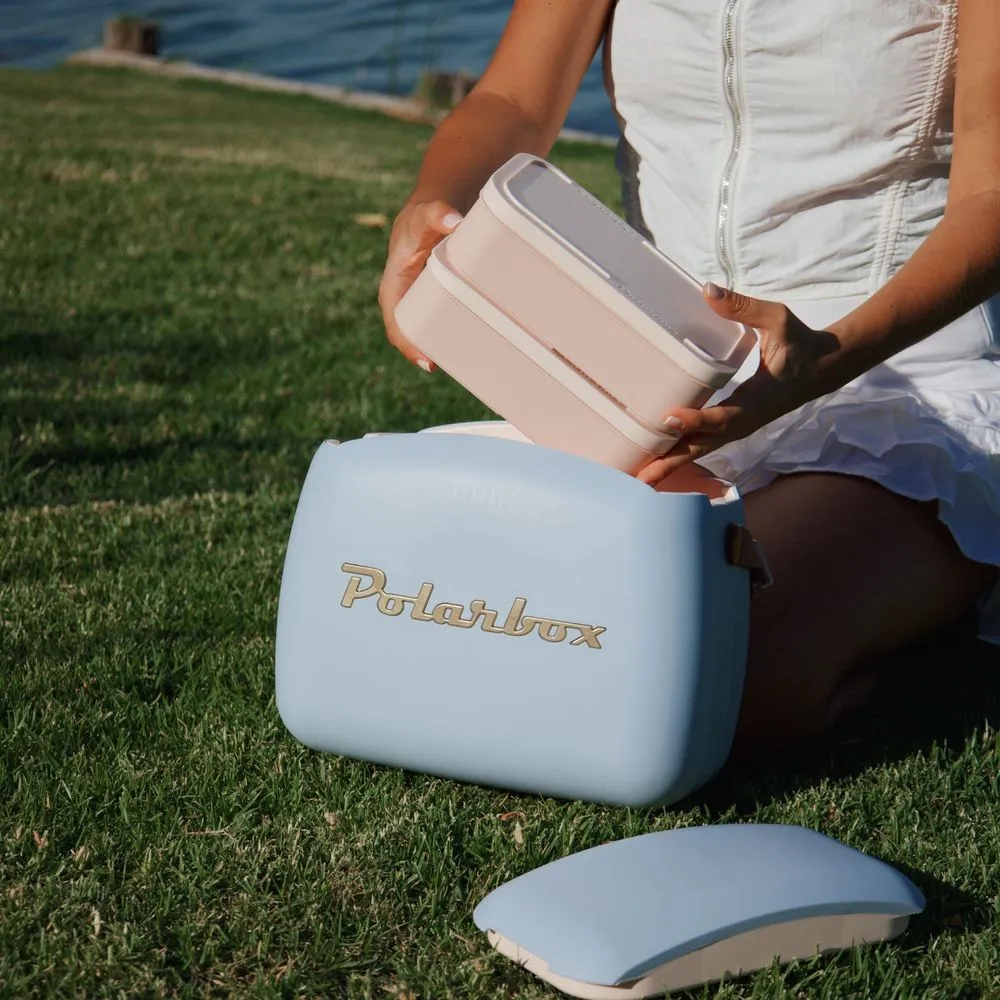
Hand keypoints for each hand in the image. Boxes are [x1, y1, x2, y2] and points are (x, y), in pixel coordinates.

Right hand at [378, 200, 462, 370]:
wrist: (434, 210)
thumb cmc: (424, 215)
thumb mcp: (426, 213)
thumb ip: (437, 214)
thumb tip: (453, 220)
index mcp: (395, 286)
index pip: (397, 323)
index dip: (409, 345)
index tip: (428, 361)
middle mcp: (405, 299)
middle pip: (412, 335)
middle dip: (427, 353)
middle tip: (452, 368)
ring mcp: (421, 302)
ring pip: (428, 332)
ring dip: (441, 347)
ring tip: (464, 364)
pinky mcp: (437, 301)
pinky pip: (442, 323)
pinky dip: (453, 335)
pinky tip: (472, 346)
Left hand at [636, 282, 841, 486]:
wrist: (825, 367)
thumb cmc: (801, 342)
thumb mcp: (777, 319)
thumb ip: (743, 307)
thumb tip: (708, 290)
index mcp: (758, 400)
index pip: (723, 416)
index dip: (697, 420)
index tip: (668, 419)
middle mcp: (746, 420)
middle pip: (705, 446)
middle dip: (673, 461)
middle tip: (641, 476)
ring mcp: (740, 426)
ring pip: (702, 449)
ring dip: (672, 464)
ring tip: (640, 477)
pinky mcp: (734, 425)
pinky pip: (704, 443)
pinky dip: (681, 454)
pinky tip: (658, 460)